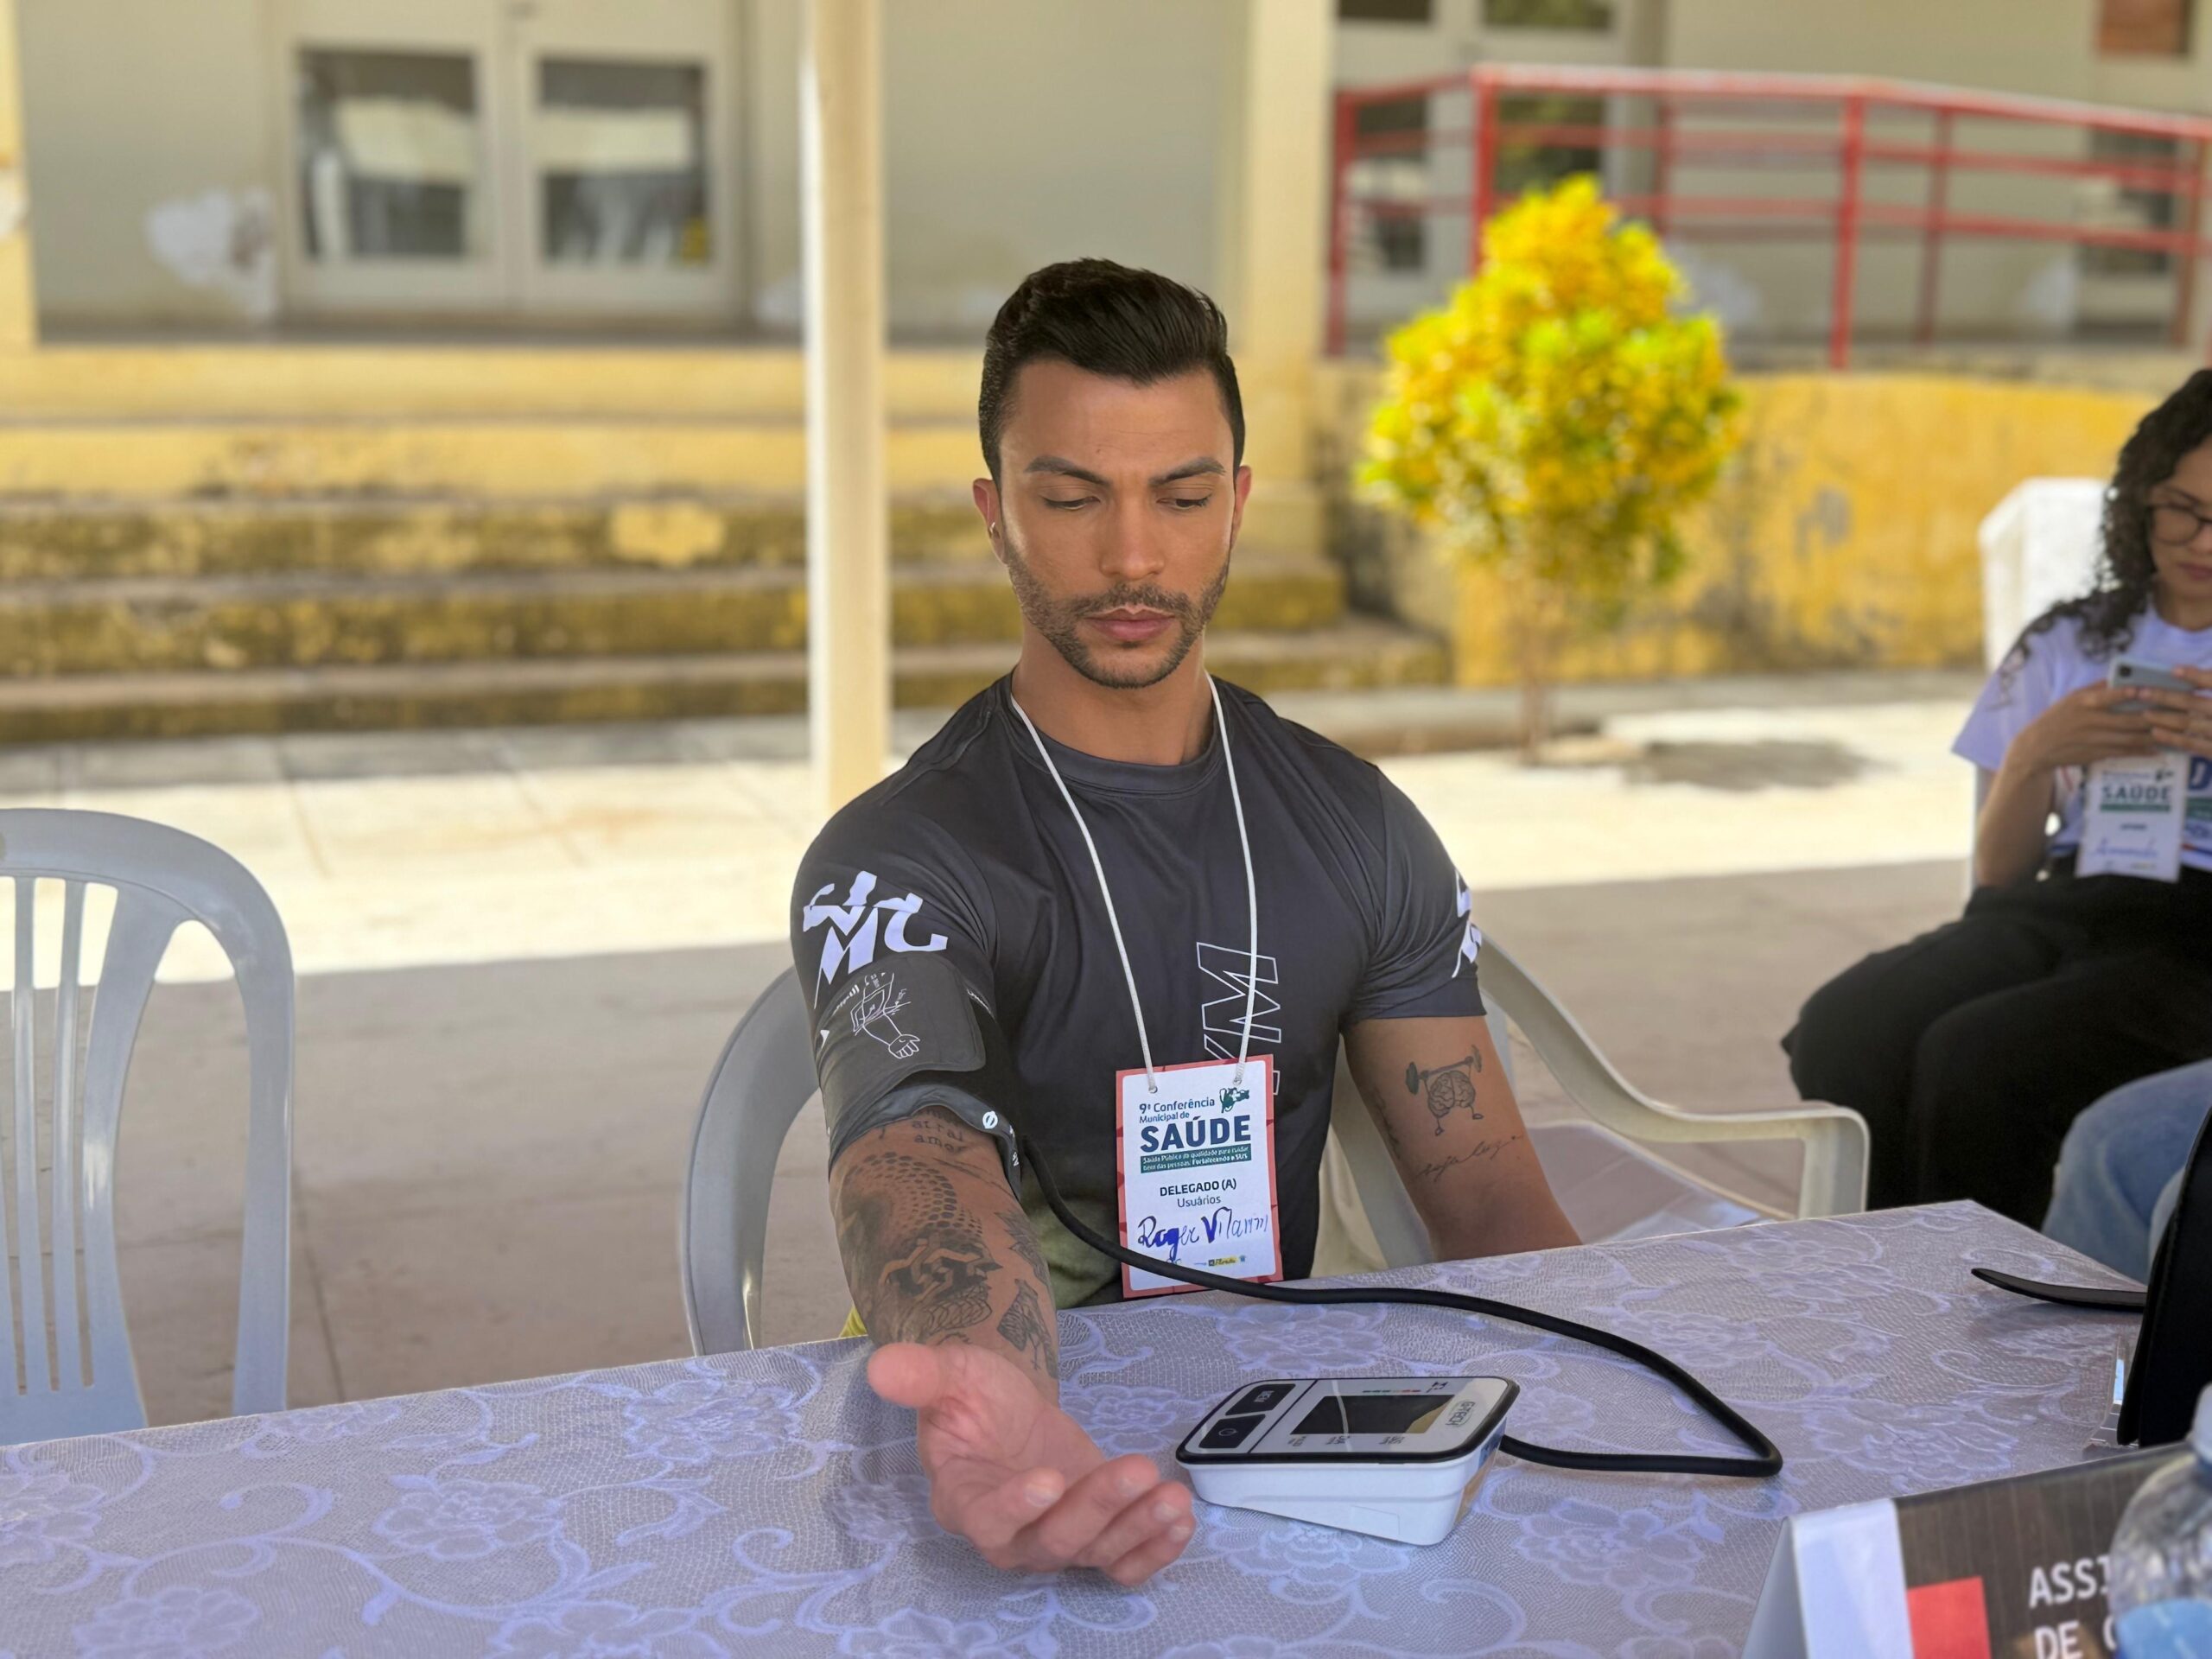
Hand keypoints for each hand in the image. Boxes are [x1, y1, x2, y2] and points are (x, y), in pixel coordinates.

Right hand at [867, 1342, 1195, 1584]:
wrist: (1007, 1407)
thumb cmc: (973, 1394)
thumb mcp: (950, 1372)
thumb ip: (920, 1374)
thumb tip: (883, 1365)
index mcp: (964, 1498)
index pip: (988, 1518)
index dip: (1016, 1506)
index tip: (1050, 1477)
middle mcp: (1008, 1535)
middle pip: (1052, 1539)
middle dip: (1097, 1508)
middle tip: (1135, 1468)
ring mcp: (1053, 1540)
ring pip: (1094, 1551)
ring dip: (1136, 1527)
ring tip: (1173, 1496)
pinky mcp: (1092, 1537)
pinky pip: (1122, 1564)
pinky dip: (1154, 1551)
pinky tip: (1181, 1521)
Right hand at [2008, 683, 2160, 773]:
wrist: (2037, 747)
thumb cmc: (2057, 718)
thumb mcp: (2071, 698)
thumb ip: (2097, 689)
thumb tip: (2123, 678)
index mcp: (2082, 703)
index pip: (2107, 696)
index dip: (2127, 693)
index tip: (2145, 689)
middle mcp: (2089, 722)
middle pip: (2128, 720)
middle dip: (2152, 717)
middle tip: (2172, 713)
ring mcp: (2094, 740)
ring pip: (2130, 738)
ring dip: (2152, 736)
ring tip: (2170, 731)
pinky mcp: (2097, 754)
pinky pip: (2124, 752)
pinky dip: (2142, 751)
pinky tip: (2157, 748)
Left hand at [2139, 665, 2211, 760]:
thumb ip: (2209, 683)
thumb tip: (2179, 673)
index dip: (2196, 676)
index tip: (2174, 670)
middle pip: (2193, 703)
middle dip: (2166, 697)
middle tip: (2142, 692)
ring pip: (2187, 722)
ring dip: (2163, 717)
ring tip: (2144, 712)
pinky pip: (2190, 743)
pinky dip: (2171, 737)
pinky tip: (2155, 731)